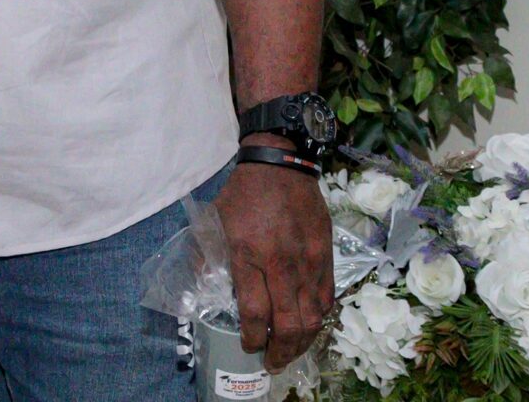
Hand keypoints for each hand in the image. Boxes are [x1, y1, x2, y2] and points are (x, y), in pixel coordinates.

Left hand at [215, 158, 332, 370]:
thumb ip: (207, 259)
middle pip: (288, 323)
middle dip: (280, 351)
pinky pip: (327, 297)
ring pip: (313, 317)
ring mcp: (308, 261)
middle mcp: (281, 263)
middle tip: (272, 362)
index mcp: (249, 255)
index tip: (249, 346)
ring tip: (291, 353)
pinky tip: (309, 326)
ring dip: (302, 342)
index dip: (253, 338)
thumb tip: (201, 293)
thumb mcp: (213, 223)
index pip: (256, 312)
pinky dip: (318, 318)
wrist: (279, 166)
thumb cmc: (242, 196)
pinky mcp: (326, 255)